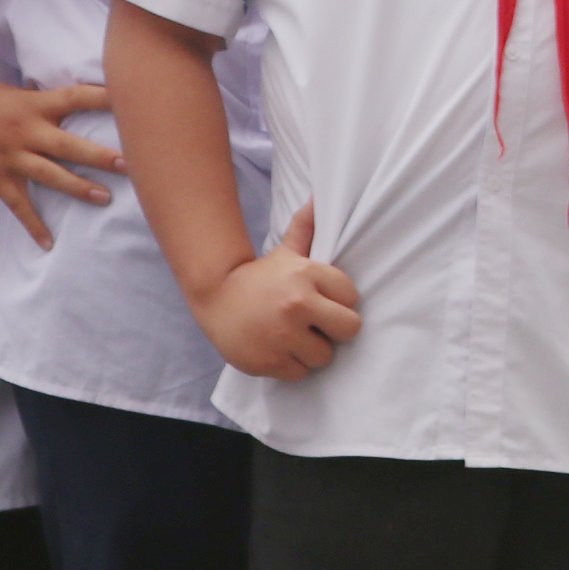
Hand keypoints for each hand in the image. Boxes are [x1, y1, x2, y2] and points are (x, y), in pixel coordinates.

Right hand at [0, 68, 120, 246]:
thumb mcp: (20, 93)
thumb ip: (46, 104)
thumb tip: (77, 104)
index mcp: (37, 105)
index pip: (79, 96)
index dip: (107, 97)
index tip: (136, 100)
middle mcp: (27, 131)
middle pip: (70, 145)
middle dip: (101, 156)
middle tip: (133, 164)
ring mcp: (11, 156)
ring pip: (51, 175)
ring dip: (79, 188)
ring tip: (106, 198)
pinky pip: (18, 205)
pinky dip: (33, 225)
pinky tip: (48, 243)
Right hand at [197, 204, 361, 381]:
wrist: (215, 297)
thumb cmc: (260, 276)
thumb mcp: (285, 251)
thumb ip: (306, 227)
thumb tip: (318, 196)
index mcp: (309, 274)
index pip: (353, 297)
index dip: (340, 302)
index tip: (323, 302)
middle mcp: (298, 304)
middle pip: (350, 328)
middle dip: (335, 330)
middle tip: (316, 325)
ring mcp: (283, 335)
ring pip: (325, 355)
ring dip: (312, 351)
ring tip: (294, 337)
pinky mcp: (269, 361)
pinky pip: (301, 373)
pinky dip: (292, 366)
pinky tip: (279, 350)